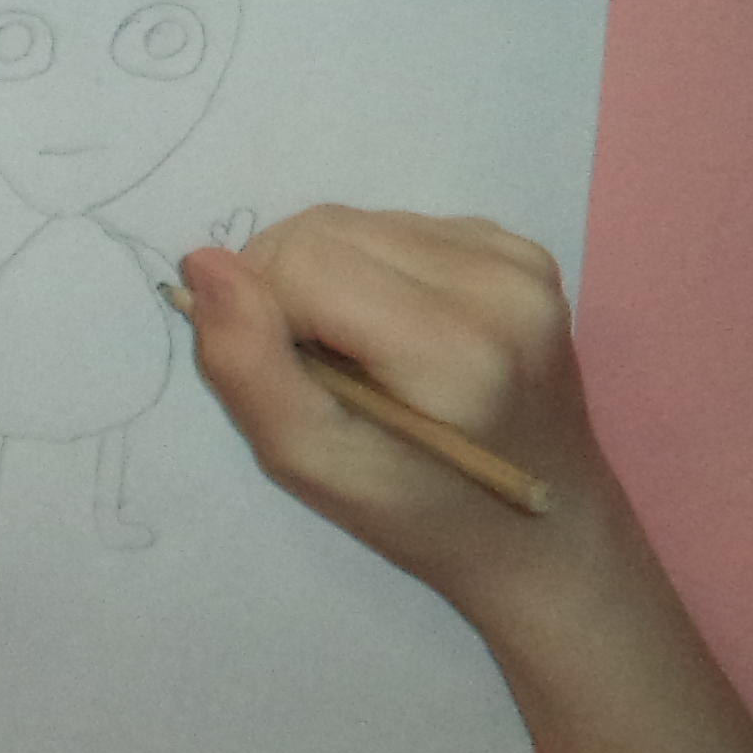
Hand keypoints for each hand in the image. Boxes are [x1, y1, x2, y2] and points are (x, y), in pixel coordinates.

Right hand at [176, 214, 622, 618]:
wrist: (548, 532)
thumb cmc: (424, 517)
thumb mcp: (314, 467)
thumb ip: (249, 368)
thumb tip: (204, 264)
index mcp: (454, 348)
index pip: (300, 264)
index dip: (264, 312)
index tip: (287, 377)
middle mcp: (499, 285)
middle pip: (325, 229)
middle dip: (291, 290)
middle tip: (319, 371)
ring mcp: (520, 261)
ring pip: (358, 220)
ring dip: (332, 279)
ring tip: (365, 356)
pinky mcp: (523, 252)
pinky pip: (402, 226)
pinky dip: (376, 272)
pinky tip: (402, 332)